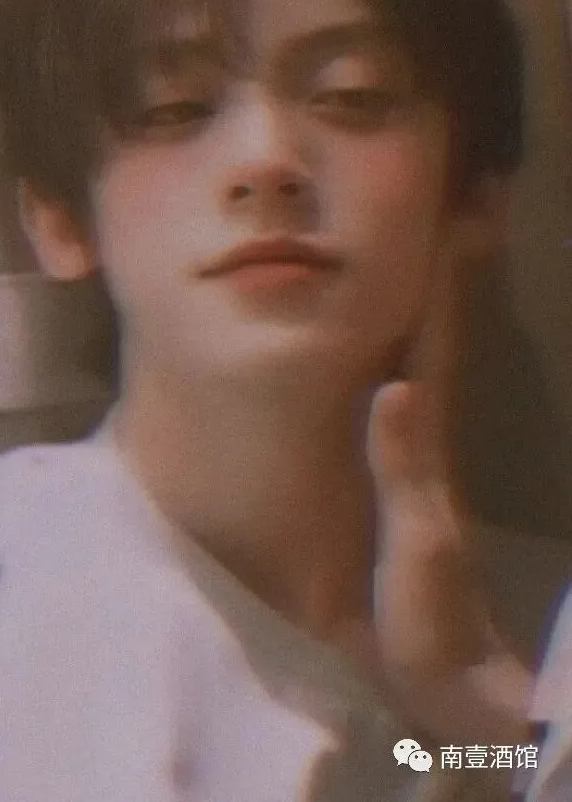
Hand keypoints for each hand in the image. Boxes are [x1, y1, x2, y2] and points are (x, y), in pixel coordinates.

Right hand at [365, 234, 533, 746]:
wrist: (445, 674)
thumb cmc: (430, 613)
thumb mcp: (417, 543)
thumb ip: (403, 468)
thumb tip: (394, 386)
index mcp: (428, 434)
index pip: (442, 338)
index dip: (454, 275)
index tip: (467, 209)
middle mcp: (428, 424)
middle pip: (446, 326)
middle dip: (459, 261)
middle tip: (473, 194)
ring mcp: (419, 443)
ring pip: (430, 347)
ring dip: (443, 289)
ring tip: (448, 234)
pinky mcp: (402, 464)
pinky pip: (405, 379)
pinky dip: (413, 338)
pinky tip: (397, 323)